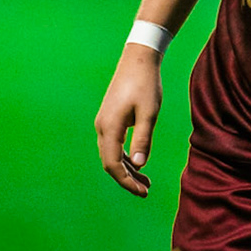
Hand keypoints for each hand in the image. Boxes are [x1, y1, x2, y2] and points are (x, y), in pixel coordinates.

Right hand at [94, 45, 161, 197]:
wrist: (138, 59)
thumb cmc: (146, 84)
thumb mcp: (148, 113)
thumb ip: (142, 140)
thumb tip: (138, 165)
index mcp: (110, 127)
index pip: (112, 164)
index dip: (126, 181)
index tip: (142, 191)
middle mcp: (102, 126)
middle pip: (110, 162)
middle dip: (127, 179)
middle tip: (146, 190)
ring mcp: (104, 122)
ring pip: (111, 154)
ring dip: (127, 169)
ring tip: (146, 181)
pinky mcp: (109, 118)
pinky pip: (113, 145)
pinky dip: (124, 157)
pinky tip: (138, 162)